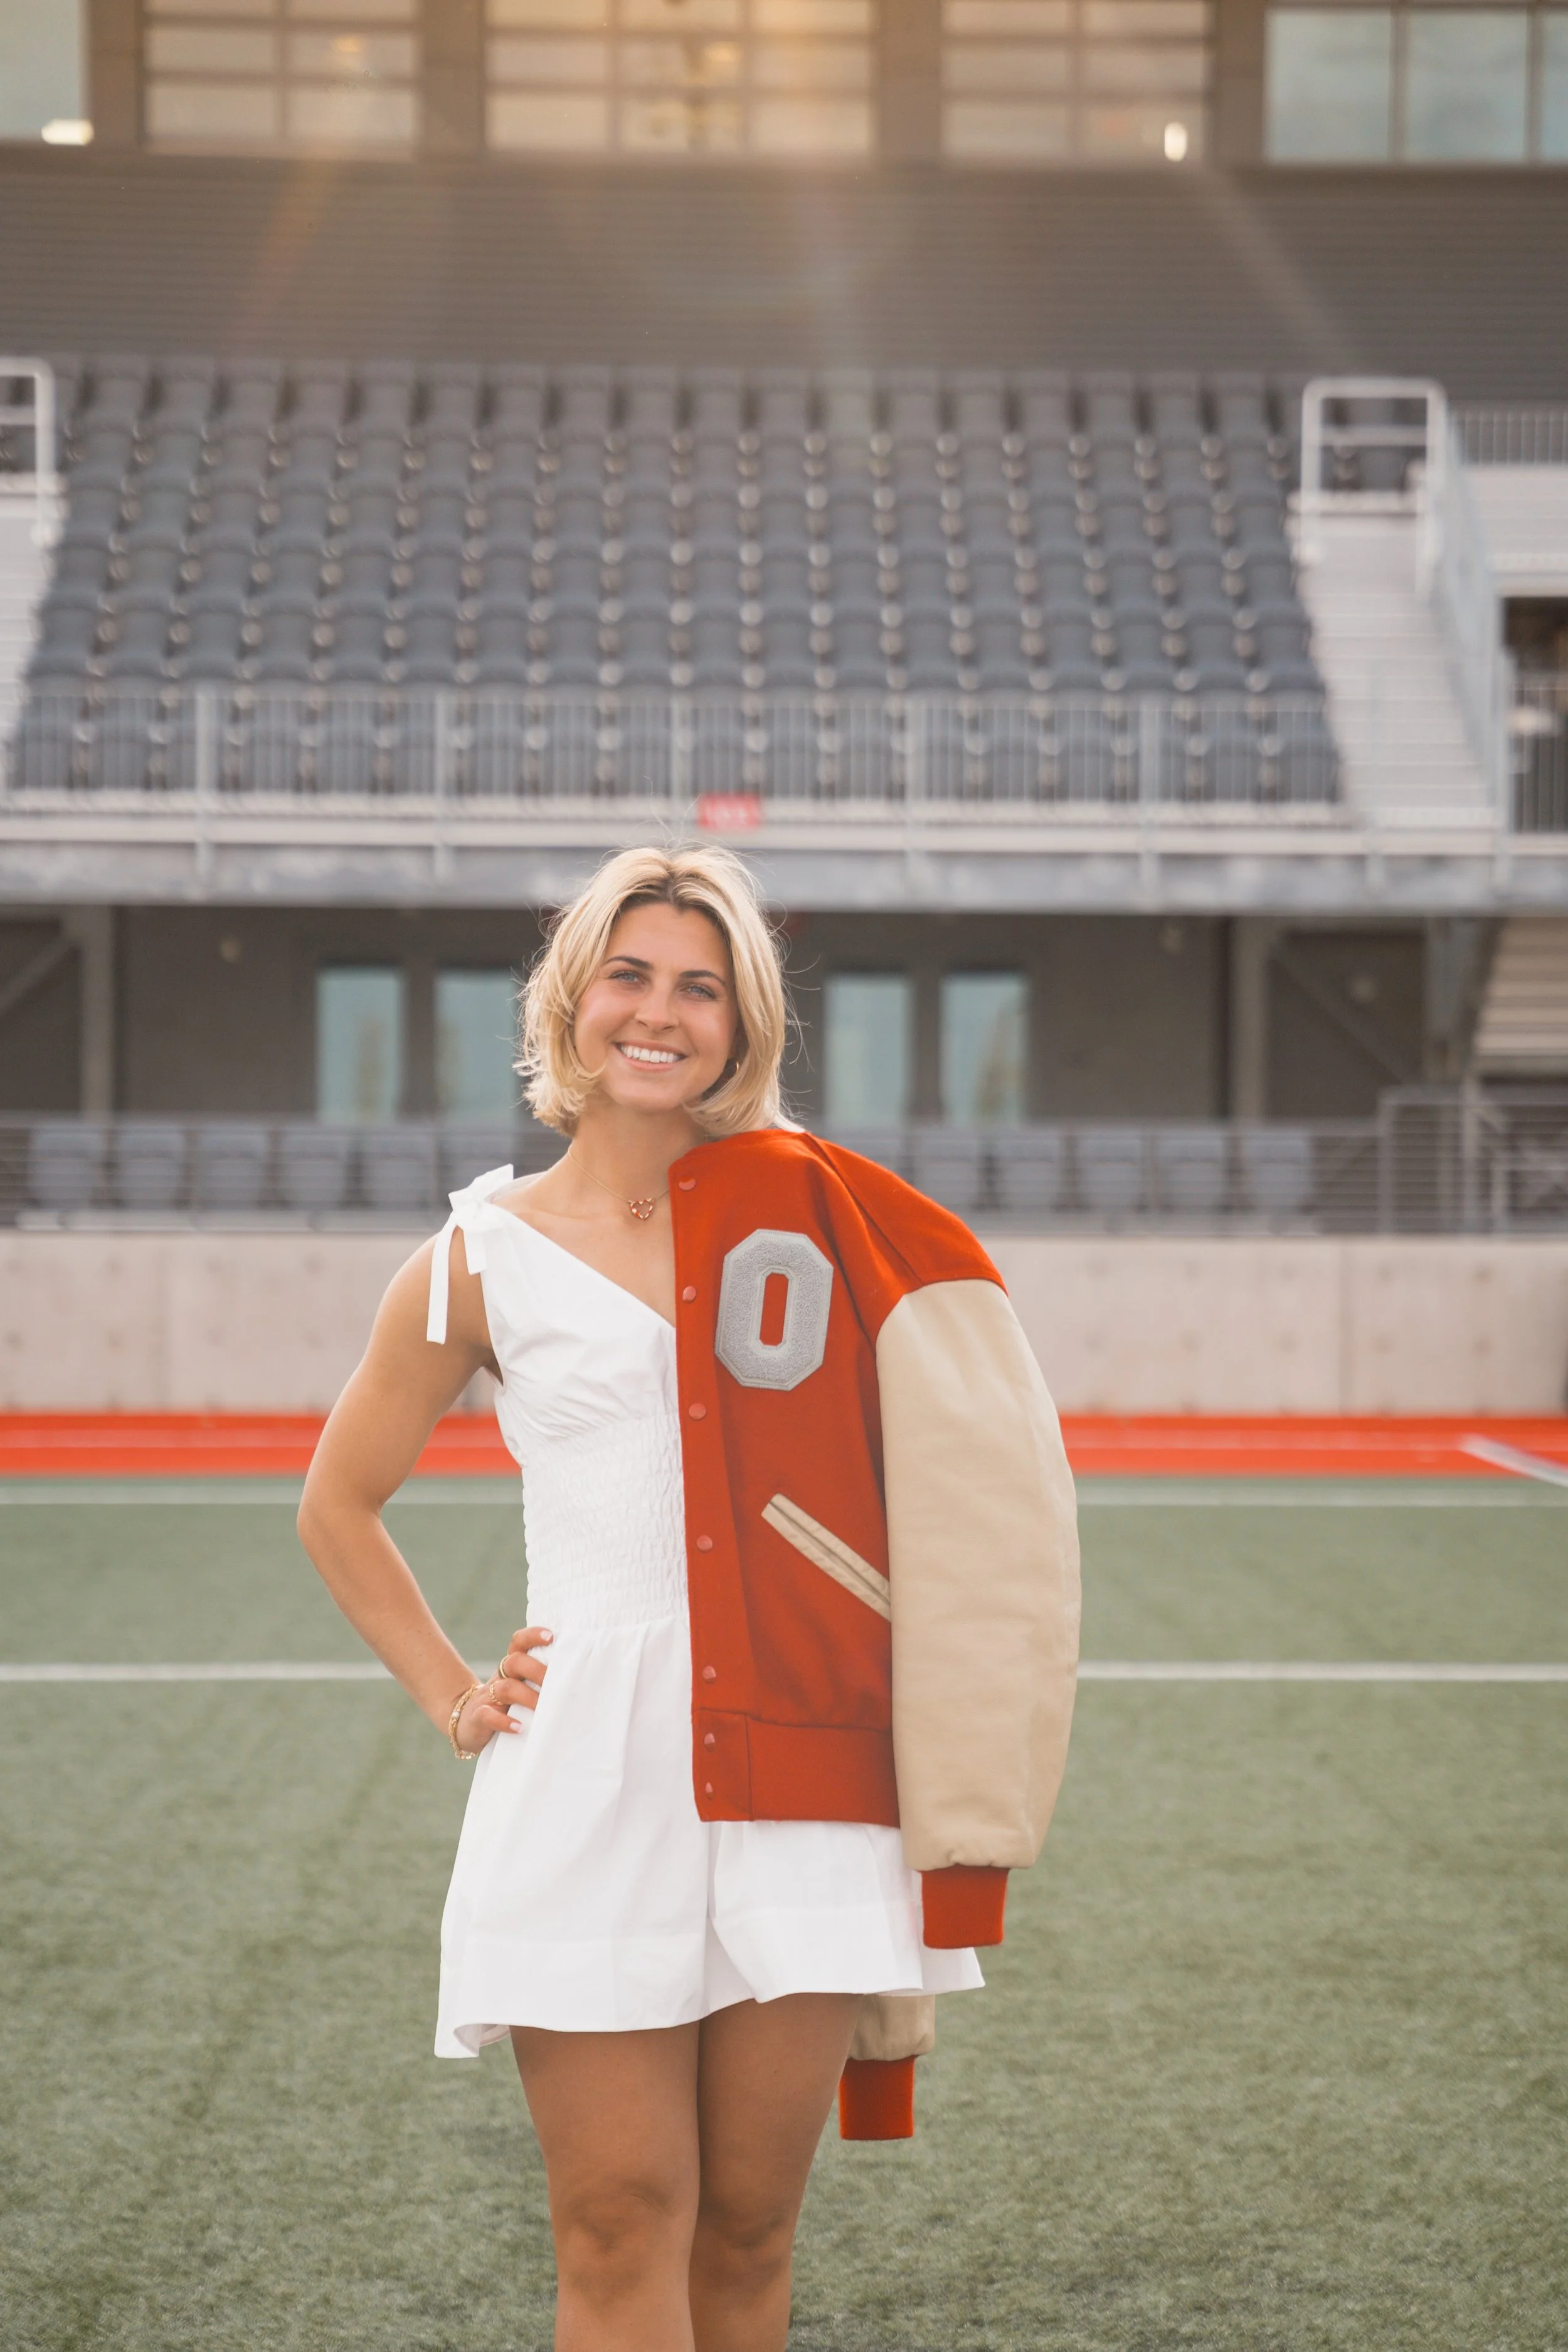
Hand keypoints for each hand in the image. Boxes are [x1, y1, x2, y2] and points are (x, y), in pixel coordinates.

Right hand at [453, 1626, 552, 1756]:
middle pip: (514, 1662)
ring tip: (542, 1708)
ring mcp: (487, 1696)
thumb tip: (579, 1679)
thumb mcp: (521, 1688)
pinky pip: (488, 1715)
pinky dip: (503, 1721)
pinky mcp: (478, 1717)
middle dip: (536, 1670)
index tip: (552, 1636)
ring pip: (505, 1688)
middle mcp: (500, 1677)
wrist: (468, 1723)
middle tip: (555, 1684)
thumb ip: (541, 1681)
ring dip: (527, 1697)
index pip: (519, 1643)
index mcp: (511, 1667)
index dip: (533, 1636)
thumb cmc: (507, 1705)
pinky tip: (519, 1728)